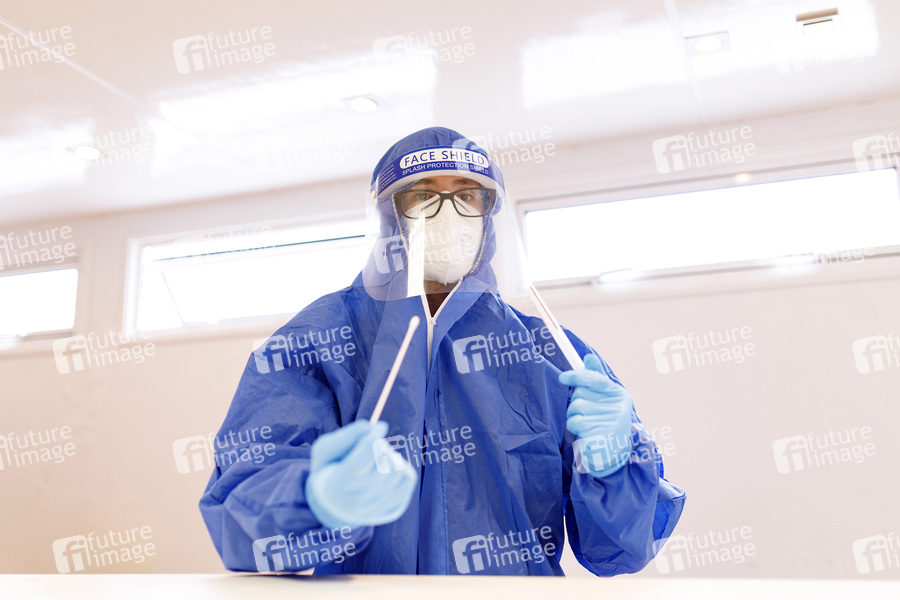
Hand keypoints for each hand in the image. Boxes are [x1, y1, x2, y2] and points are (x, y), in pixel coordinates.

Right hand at [305, 421, 417, 527]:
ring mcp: (378, 508)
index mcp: (338, 483)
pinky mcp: (392, 509)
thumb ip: (344, 437)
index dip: (374, 435)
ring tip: (379, 460)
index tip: (378, 427)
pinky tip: (389, 470)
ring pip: (400, 470)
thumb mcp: (325, 449)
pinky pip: (408, 479)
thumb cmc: (329, 469)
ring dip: (391, 458)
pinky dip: (402, 469)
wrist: (333, 506)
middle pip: (385, 461)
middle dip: (381, 447)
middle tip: (372, 448)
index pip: (365, 454)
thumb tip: (370, 427)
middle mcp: (358, 501)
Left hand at [559, 354, 633, 477]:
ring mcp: (610, 421)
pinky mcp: (600, 434)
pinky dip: (575, 429)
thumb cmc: (604, 422)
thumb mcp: (604, 399)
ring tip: (587, 425)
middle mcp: (618, 406)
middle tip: (587, 415)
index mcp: (619, 394)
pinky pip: (574, 422)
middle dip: (576, 404)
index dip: (576, 376)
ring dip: (574, 417)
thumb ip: (595, 378)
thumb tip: (588, 357)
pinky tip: (586, 434)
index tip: (562, 377)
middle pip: (580, 395)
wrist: (612, 455)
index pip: (595, 379)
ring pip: (575, 409)